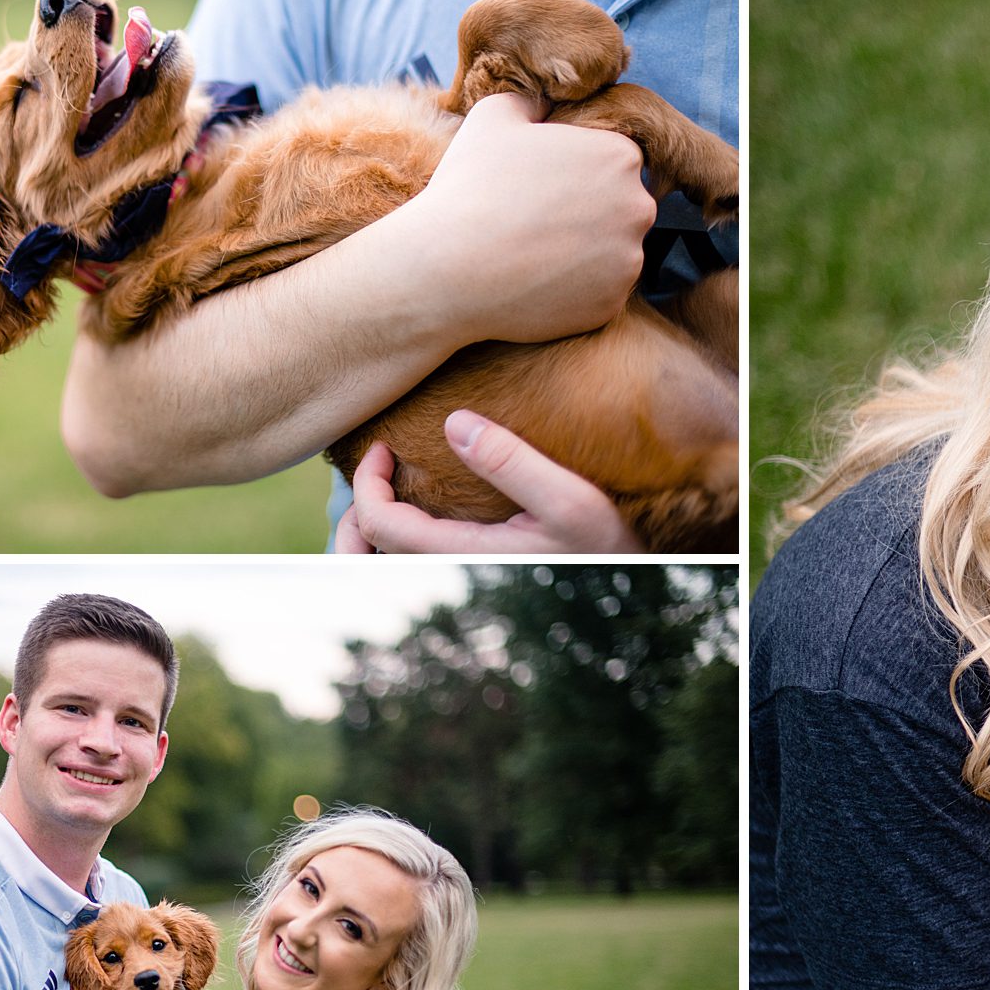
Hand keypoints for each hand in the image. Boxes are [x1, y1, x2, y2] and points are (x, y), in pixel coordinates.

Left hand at [339, 421, 642, 553]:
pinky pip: (418, 554)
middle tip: (370, 470)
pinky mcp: (481, 561)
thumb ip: (512, 462)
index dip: (368, 484)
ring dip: (374, 527)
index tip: (384, 445)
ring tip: (385, 486)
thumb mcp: (569, 499)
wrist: (637, 566)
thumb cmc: (609, 538)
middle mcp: (458, 566)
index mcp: (466, 553)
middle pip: (369, 559)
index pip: (383, 527)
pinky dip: (401, 531)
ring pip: (389, 563)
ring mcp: (467, 567)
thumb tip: (453, 423)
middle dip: (353, 517)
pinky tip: (422, 499)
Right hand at [413, 93, 653, 344]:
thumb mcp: (495, 116)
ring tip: (534, 254)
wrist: (448, 268)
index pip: (615, 161)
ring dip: (584, 253)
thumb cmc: (470, 186)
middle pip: (622, 208)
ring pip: (613, 253)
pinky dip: (575, 292)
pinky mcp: (612, 306)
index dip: (579, 172)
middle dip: (589, 213)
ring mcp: (628, 261)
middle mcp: (638, 208)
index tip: (544, 186)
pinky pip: (599, 294)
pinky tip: (536, 283)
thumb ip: (535, 102)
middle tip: (538, 221)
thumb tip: (547, 104)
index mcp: (620, 156)